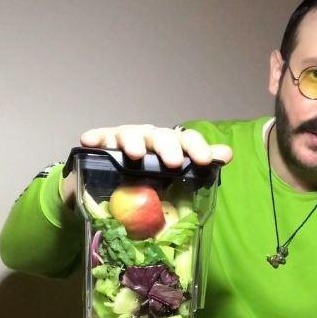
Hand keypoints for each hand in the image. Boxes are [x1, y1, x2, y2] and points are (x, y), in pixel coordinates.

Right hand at [62, 124, 232, 205]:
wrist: (113, 184)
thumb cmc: (148, 178)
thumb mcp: (174, 175)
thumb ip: (198, 166)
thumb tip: (227, 155)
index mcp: (171, 145)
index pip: (187, 139)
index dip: (198, 148)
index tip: (205, 162)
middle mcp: (150, 137)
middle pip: (161, 135)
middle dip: (168, 147)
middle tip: (174, 163)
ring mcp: (125, 138)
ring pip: (130, 133)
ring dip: (133, 141)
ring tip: (134, 153)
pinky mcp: (102, 143)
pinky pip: (98, 138)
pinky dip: (95, 137)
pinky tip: (89, 141)